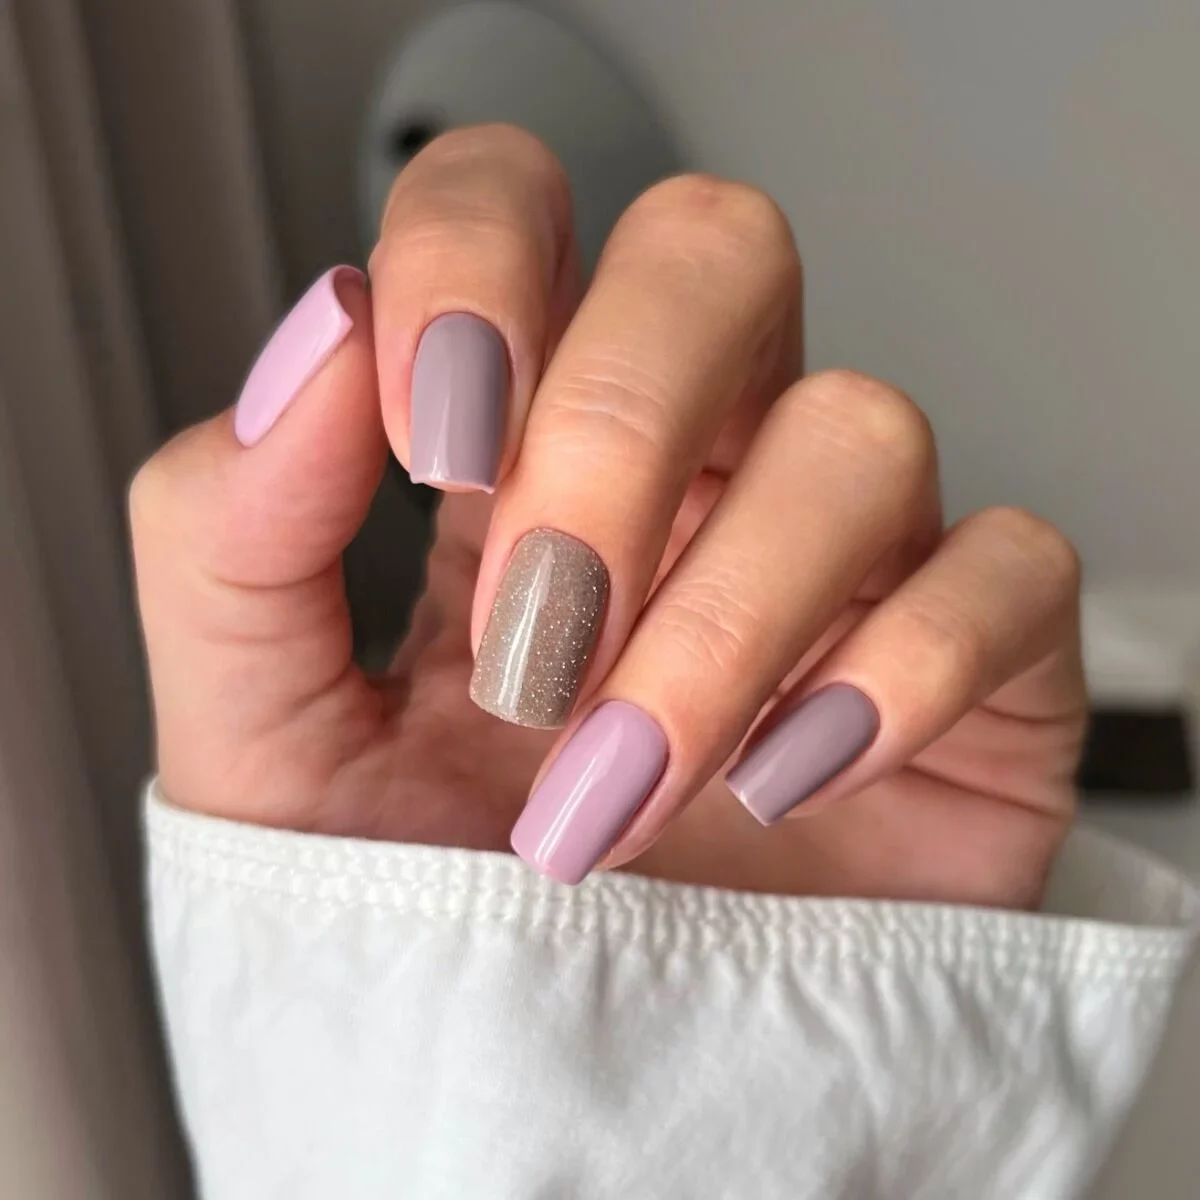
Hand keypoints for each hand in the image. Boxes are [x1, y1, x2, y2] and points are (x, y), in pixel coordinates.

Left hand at [131, 126, 1084, 903]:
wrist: (562, 1090)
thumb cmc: (423, 911)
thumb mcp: (261, 737)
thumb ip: (232, 539)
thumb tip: (316, 348)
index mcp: (514, 449)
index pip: (512, 206)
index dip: (478, 256)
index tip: (436, 431)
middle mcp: (689, 464)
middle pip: (717, 254)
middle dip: (619, 420)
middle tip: (538, 622)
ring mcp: (839, 552)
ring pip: (860, 427)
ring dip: (725, 614)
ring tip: (623, 779)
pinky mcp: (969, 660)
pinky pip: (1005, 572)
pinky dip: (898, 670)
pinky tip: (790, 782)